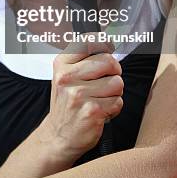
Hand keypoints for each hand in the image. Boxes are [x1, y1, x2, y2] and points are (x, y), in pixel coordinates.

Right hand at [45, 38, 123, 162]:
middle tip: (106, 81)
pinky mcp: (92, 111)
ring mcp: (78, 95)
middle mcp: (67, 78)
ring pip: (117, 83)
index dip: (104, 44)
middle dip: (114, 72)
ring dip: (114, 93)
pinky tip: (101, 111)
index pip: (88, 42)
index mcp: (61, 64)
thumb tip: (108, 42)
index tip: (107, 48)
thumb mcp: (66, 76)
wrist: (58, 136)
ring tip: (100, 99)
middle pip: (109, 61)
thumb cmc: (67, 104)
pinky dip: (114, 108)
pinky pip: (118, 102)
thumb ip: (84, 58)